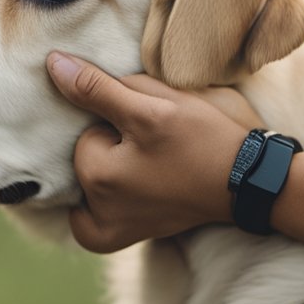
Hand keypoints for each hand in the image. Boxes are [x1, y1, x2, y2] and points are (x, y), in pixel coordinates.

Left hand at [46, 52, 261, 252]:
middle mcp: (97, 212)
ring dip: (108, 170)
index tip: (150, 127)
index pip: (86, 128)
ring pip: (89, 181)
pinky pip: (87, 220)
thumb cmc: (206, 139)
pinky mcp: (121, 239)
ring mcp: (109, 231)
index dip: (115, 120)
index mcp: (99, 176)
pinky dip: (95, 207)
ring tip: (153, 167)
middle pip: (86, 157)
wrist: (251, 182)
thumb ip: (97, 87)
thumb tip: (52, 64)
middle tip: (156, 146)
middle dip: (112, 144)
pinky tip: (123, 193)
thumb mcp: (153, 105)